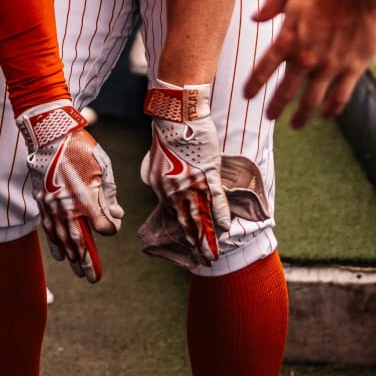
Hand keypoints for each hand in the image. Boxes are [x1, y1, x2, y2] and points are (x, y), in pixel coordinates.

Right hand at [16, 100, 123, 282]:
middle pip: (80, 244)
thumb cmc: (80, 149)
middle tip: (93, 278)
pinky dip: (55, 244)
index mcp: (88, 199)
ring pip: (62, 241)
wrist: (50, 136)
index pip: (103, 228)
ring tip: (78, 272)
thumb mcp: (103, 167)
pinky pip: (49, 230)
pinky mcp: (43, 204)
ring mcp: (53, 208)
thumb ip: (109, 194)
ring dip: (71, 258)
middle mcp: (69, 209)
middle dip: (88, 262)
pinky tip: (60, 255)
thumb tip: (115, 213)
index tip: (113, 224)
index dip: (111, 229)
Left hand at [141, 84, 230, 264]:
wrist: (176, 114)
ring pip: (201, 216)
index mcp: (160, 187)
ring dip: (208, 237)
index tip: (189, 245)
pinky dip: (220, 214)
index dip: (183, 232)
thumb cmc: (165, 131)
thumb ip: (152, 172)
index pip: (174, 215)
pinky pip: (215, 199)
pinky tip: (224, 229)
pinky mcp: (207, 173)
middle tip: (204, 261)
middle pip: (187, 222)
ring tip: (213, 254)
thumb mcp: (152, 156)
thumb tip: (151, 181)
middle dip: (196, 243)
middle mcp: (174, 190)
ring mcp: (191, 183)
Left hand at [244, 0, 375, 126]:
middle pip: (286, 91)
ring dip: (302, 116)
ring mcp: (329, 66)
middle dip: (276, 106)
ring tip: (295, 124)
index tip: (247, 96)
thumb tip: (254, 18)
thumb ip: (272, 7)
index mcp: (288, 38)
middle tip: (270, 117)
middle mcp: (305, 57)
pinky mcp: (352, 69)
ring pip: (312, 100)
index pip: (264, 69)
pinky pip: (339, 96)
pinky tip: (326, 115)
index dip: (254, 85)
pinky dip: (331, 109)